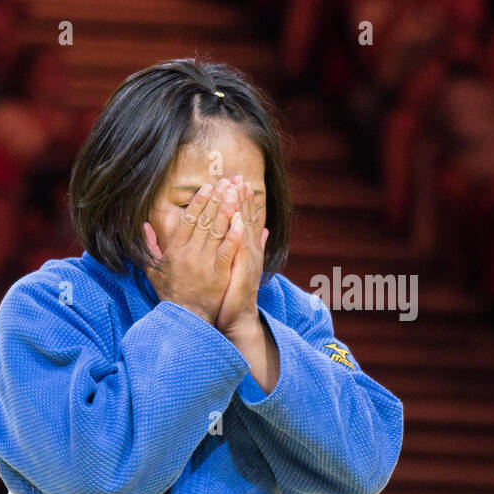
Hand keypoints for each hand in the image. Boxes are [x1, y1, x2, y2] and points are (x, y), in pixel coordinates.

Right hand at [142, 178, 243, 324]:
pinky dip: (234, 235)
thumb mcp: (154, 271)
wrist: (185, 318)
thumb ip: (151, 247)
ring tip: (235, 193)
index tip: (207, 188)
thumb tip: (145, 226)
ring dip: (226, 210)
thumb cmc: (171, 295)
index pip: (187, 221)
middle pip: (203, 221)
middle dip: (216, 200)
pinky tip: (241, 220)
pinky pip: (227, 251)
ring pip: (216, 231)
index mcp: (174, 251)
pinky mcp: (219, 274)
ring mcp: (204, 264)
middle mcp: (188, 254)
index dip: (198, 203)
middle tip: (226, 182)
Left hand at [216, 176, 268, 338]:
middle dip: (241, 197)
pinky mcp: (242, 272)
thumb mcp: (239, 268)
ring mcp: (247, 260)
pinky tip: (237, 221)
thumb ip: (247, 247)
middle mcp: (248, 251)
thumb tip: (260, 230)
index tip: (235, 180)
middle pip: (244, 219)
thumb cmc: (233, 295)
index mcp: (245, 249)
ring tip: (238, 189)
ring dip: (242, 209)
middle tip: (237, 176)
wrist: (238, 318)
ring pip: (244, 230)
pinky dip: (239, 235)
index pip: (242, 219)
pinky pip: (240, 250)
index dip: (240, 199)